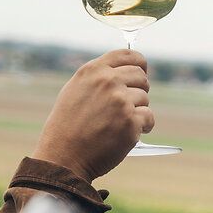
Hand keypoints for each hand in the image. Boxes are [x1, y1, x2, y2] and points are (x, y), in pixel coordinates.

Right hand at [35, 50, 154, 180]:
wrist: (63, 157)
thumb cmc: (67, 128)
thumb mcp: (75, 91)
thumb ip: (97, 78)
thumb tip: (122, 73)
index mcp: (93, 70)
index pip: (128, 55)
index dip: (139, 64)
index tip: (141, 74)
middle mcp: (108, 81)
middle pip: (141, 76)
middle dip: (139, 90)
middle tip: (127, 107)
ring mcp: (120, 101)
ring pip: (145, 98)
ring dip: (137, 111)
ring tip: (118, 125)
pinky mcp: (130, 121)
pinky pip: (149, 118)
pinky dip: (142, 127)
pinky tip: (127, 134)